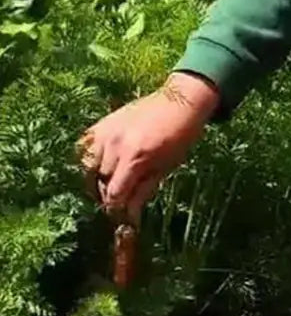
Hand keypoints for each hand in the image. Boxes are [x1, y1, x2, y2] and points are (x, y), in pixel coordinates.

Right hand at [76, 72, 219, 224]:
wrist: (181, 101)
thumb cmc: (181, 135)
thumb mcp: (167, 166)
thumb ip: (145, 190)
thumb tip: (130, 215)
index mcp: (135, 157)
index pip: (114, 194)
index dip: (116, 208)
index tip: (121, 215)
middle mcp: (115, 145)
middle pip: (100, 182)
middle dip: (108, 194)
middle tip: (120, 197)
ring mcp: (105, 132)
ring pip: (87, 167)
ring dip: (97, 178)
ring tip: (111, 181)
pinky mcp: (101, 123)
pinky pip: (83, 147)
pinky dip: (88, 158)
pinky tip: (101, 164)